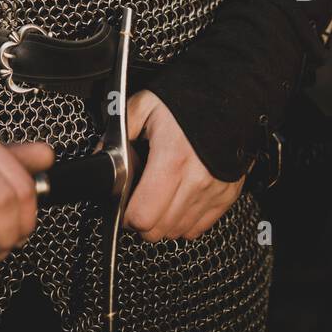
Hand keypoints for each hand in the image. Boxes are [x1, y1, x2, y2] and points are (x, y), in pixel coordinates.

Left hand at [121, 90, 246, 241]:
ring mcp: (213, 192)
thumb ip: (119, 131)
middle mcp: (195, 181)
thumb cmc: (187, 100)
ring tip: (159, 196)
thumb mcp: (145, 105)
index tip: (124, 203)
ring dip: (163, 222)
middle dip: (142, 220)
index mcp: (171, 159)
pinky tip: (178, 199)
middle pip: (158, 230)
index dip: (126, 214)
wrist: (230, 98)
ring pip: (177, 233)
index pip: (143, 216)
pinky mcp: (226, 196)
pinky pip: (198, 228)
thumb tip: (102, 155)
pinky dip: (184, 221)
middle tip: (139, 200)